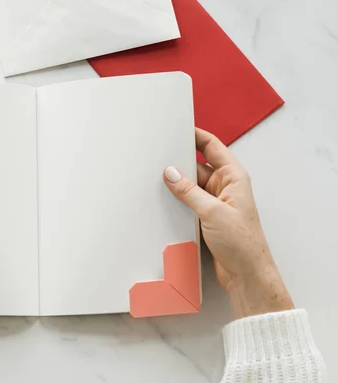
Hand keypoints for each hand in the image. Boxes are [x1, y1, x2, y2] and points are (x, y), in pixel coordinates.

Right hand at [163, 128, 293, 318]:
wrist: (247, 275)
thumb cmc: (242, 242)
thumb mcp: (212, 212)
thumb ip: (189, 191)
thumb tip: (169, 172)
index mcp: (233, 177)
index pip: (213, 146)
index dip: (196, 135)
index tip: (178, 128)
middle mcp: (224, 186)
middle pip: (198, 165)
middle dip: (179, 161)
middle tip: (158, 154)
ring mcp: (214, 202)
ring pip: (190, 184)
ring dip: (176, 183)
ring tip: (155, 177)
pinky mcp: (206, 217)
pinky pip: (188, 201)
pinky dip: (176, 199)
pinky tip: (162, 198)